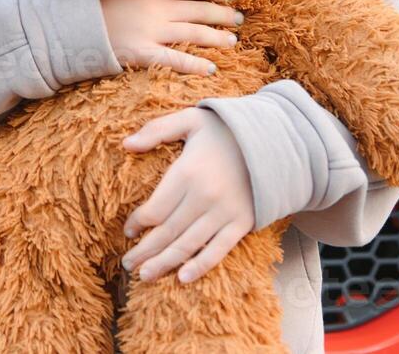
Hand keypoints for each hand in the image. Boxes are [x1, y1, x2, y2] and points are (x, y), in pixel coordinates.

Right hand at [97, 0, 241, 74]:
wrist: (67, 21)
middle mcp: (156, 7)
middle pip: (198, 9)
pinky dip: (195, 65)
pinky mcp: (142, 52)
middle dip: (222, 13)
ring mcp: (150, 30)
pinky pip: (175, 60)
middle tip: (239, 17)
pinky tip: (212, 68)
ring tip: (233, 40)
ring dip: (217, 37)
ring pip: (194, 33)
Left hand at [120, 106, 255, 282]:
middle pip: (168, 231)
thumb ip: (156, 129)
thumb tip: (126, 143)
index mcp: (188, 172)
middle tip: (127, 264)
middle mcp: (204, 196)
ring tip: (144, 276)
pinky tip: (183, 278)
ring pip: (188, 245)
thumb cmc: (224, 129)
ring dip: (164, 262)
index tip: (127, 232)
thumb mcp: (190, 119)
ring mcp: (225, 212)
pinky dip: (200, 266)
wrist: (273, 139)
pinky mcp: (242, 223)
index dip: (138, 223)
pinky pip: (218, 249)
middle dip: (145, 250)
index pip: (155, 208)